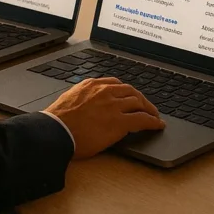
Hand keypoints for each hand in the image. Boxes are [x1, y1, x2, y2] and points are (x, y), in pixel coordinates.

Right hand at [46, 77, 165, 159]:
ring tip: (154, 115)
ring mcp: (113, 106)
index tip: (129, 95)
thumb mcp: (69, 100)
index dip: (125, 91)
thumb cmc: (57, 121)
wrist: (56, 131)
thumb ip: (82, 98)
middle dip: (140, 98)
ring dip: (149, 109)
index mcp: (91, 85)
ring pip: (138, 103)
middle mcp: (104, 91)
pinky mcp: (120, 122)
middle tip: (146, 106)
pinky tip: (157, 125)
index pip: (115, 83)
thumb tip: (87, 106)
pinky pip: (142, 119)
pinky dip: (153, 121)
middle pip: (130, 91)